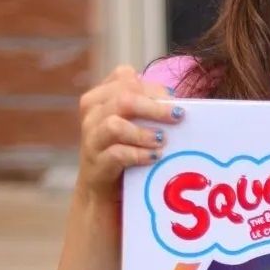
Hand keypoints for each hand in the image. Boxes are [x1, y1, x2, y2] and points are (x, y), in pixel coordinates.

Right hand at [76, 65, 182, 201]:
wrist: (102, 191)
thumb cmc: (124, 150)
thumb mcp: (134, 124)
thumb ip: (149, 110)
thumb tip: (178, 105)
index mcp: (100, 97)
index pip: (124, 78)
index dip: (151, 87)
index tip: (173, 101)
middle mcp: (92, 114)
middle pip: (123, 98)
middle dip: (155, 107)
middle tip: (178, 116)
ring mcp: (91, 139)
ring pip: (114, 125)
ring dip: (143, 132)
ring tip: (162, 140)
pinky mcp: (96, 164)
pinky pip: (117, 154)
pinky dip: (139, 154)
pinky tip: (154, 158)